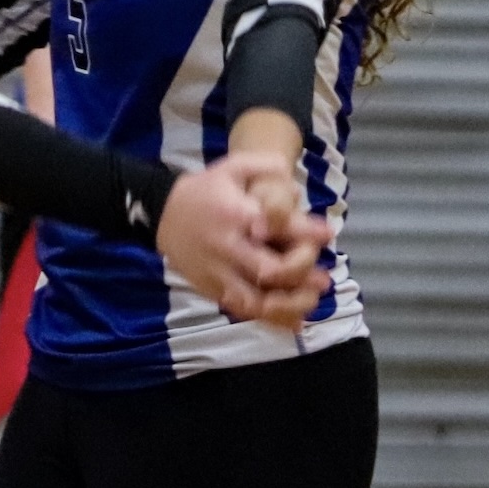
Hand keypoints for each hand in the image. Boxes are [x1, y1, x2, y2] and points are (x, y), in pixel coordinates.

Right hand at [155, 151, 332, 329]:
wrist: (162, 213)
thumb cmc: (205, 190)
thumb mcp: (232, 168)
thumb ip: (265, 166)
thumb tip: (298, 185)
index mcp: (236, 214)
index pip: (275, 225)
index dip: (305, 231)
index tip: (326, 233)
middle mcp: (228, 246)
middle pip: (269, 270)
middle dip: (300, 274)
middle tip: (324, 277)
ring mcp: (219, 271)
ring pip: (257, 299)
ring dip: (289, 304)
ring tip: (312, 300)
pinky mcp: (212, 288)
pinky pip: (243, 310)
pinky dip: (271, 319)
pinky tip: (294, 321)